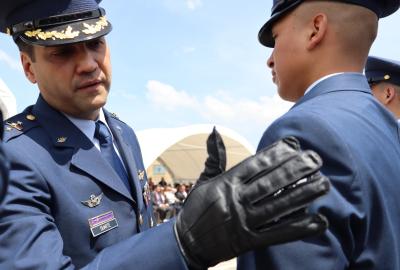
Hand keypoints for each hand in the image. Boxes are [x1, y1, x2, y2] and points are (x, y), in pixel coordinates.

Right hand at [174, 137, 329, 268]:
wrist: (186, 243)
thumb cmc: (196, 208)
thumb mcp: (204, 180)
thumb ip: (214, 157)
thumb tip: (215, 131)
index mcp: (225, 184)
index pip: (254, 165)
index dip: (275, 154)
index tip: (294, 145)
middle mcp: (235, 201)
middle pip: (270, 183)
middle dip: (295, 170)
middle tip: (316, 159)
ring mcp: (242, 222)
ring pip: (278, 207)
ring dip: (303, 195)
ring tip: (323, 184)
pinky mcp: (248, 242)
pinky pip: (277, 234)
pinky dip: (299, 228)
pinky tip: (318, 220)